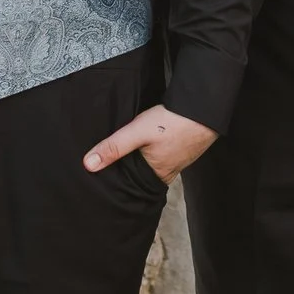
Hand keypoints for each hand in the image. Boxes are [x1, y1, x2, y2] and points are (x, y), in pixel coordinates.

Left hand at [84, 105, 217, 183]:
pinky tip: (149, 143)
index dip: (118, 181)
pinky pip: (164, 155)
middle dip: (128, 171)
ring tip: (126, 154)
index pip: (132, 185)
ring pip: (153, 164)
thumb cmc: (173, 121)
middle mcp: (169, 172)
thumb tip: (88, 165)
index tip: (102, 179)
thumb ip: (114, 147)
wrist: (206, 107)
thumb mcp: (138, 131)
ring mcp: (179, 161)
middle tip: (110, 166)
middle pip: (142, 176)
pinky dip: (154, 151)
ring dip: (142, 159)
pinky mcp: (184, 148)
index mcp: (156, 175)